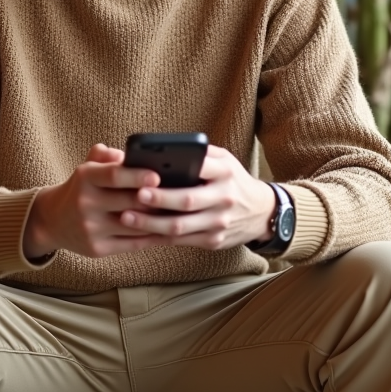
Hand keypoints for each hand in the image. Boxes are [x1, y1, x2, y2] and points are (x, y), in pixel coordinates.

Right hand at [23, 143, 172, 258]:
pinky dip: (153, 238)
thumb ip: (108, 156)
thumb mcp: (88, 167)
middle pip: (129, 202)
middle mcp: (86, 203)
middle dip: (156, 199)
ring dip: (160, 220)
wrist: (53, 221)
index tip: (159, 176)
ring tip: (181, 213)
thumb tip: (132, 154)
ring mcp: (91, 229)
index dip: (137, 176)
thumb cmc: (81, 188)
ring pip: (135, 225)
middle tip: (181, 195)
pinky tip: (169, 231)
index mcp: (85, 178)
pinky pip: (133, 244)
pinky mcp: (98, 249)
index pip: (114, 175)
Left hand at [119, 145, 275, 249]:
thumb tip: (165, 149)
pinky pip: (181, 242)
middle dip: (160, 200)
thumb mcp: (225, 161)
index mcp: (225, 173)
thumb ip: (201, 155)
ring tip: (127, 218)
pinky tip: (138, 235)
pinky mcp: (213, 241)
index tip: (151, 173)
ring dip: (151, 224)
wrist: (263, 212)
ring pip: (181, 227)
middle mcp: (224, 198)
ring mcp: (219, 223)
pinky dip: (157, 239)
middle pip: (188, 201)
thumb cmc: (233, 181)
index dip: (177, 172)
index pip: (200, 169)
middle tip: (136, 196)